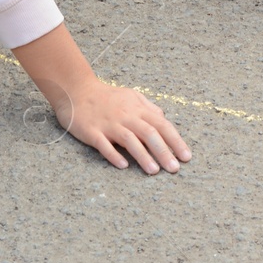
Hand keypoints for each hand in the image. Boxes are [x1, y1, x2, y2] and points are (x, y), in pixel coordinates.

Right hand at [47, 78, 191, 174]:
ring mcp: (109, 124)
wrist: (76, 90)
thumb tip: (162, 118)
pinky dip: (114, 154)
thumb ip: (147, 107)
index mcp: (137, 108)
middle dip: (163, 151)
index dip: (175, 140)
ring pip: (129, 139)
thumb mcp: (130, 95)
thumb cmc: (106, 97)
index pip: (161, 124)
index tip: (186, 156)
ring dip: (143, 155)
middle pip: (149, 133)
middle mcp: (125, 116)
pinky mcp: (92, 131)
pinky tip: (123, 165)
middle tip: (174, 168)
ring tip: (154, 171)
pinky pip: (104, 144)